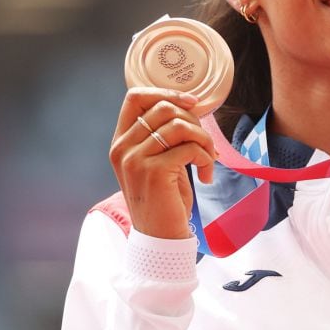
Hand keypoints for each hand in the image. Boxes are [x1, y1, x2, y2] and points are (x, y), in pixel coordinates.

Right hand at [109, 87, 217, 238]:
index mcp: (121, 141)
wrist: (161, 236)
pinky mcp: (154, 171)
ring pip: (179, 125)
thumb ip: (162, 135)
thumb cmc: (165, 198)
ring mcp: (135, 159)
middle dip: (195, 122)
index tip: (192, 103)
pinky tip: (206, 175)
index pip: (135, 97)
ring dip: (204, 140)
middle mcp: (122, 147)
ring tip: (209, 159)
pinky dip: (206, 158)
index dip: (166, 92)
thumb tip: (191, 105)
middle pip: (164, 108)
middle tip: (205, 144)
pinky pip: (190, 148)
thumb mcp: (158, 161)